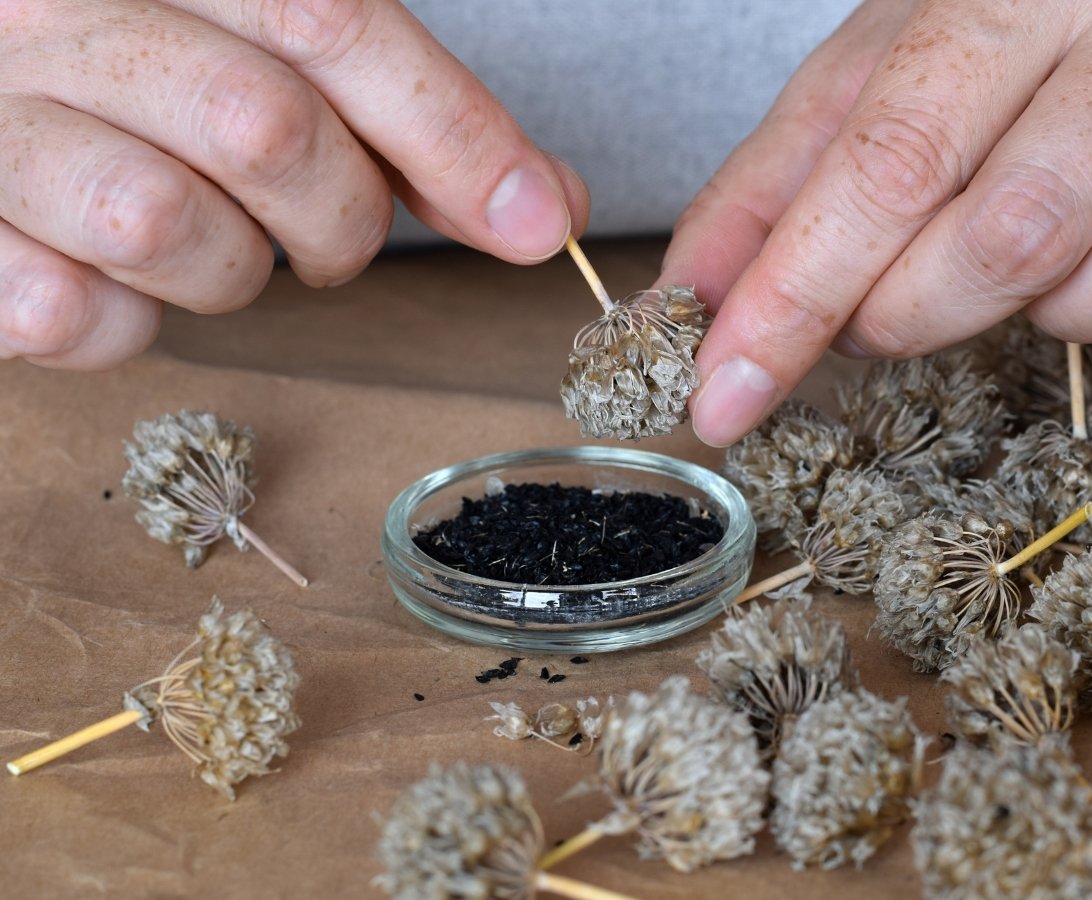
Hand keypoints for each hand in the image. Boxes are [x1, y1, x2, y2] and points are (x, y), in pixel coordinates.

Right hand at [0, 0, 587, 368]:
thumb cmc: (136, 99)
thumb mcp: (269, 67)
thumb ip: (402, 125)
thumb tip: (542, 204)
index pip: (330, 21)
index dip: (449, 128)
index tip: (534, 219)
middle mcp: (57, 10)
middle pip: (266, 126)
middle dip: (338, 220)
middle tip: (325, 238)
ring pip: (164, 222)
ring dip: (225, 272)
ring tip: (201, 246)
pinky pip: (71, 311)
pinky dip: (121, 326)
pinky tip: (106, 282)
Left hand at [665, 0, 1091, 446]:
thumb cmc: (1036, 40)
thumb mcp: (884, 69)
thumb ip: (779, 182)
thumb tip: (690, 308)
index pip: (886, 159)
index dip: (794, 296)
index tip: (722, 399)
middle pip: (1020, 227)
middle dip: (919, 316)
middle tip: (890, 316)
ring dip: (1084, 314)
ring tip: (1060, 267)